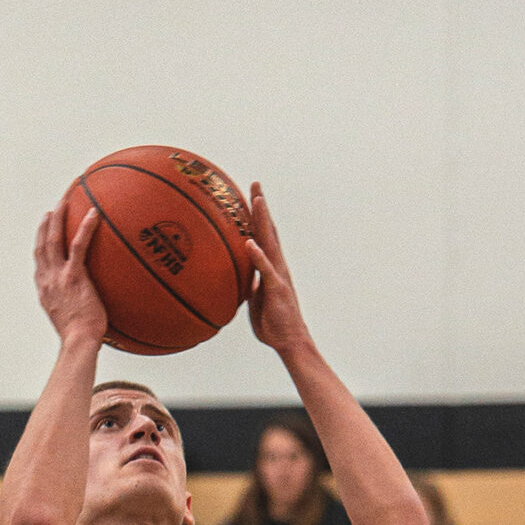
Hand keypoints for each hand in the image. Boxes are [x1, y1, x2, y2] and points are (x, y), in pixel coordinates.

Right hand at [34, 197, 106, 350]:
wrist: (79, 342)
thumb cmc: (81, 336)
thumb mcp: (71, 317)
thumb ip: (74, 303)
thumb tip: (88, 300)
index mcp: (44, 288)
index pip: (40, 260)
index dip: (40, 241)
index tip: (44, 228)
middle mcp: (47, 279)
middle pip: (42, 244)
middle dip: (45, 224)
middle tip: (52, 209)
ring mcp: (58, 277)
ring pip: (53, 239)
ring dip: (58, 217)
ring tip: (65, 201)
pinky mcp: (73, 276)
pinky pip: (78, 246)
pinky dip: (85, 227)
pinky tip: (94, 213)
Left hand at [243, 183, 316, 360]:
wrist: (288, 340)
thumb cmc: (271, 321)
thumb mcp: (254, 298)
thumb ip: (248, 281)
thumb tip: (236, 273)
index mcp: (270, 265)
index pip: (262, 234)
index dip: (256, 214)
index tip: (250, 194)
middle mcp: (277, 265)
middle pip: (268, 230)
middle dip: (261, 206)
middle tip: (254, 184)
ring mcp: (278, 275)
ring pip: (270, 242)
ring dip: (263, 221)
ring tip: (257, 201)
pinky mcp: (277, 288)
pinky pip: (266, 270)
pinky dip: (258, 256)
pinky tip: (250, 243)